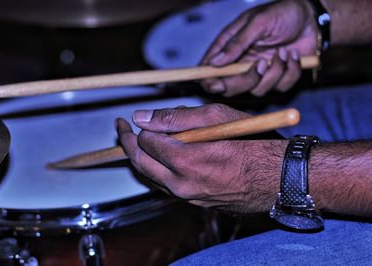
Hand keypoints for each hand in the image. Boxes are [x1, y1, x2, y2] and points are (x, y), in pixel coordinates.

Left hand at [116, 104, 286, 213]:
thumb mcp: (217, 117)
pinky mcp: (196, 203)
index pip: (146, 142)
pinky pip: (167, 187)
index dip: (140, 128)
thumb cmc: (254, 143)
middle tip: (122, 129)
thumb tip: (143, 117)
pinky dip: (158, 171)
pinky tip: (161, 159)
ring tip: (138, 142)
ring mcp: (189, 197)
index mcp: (186, 160)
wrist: (279, 178)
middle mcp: (183, 184)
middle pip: (140, 163)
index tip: (138, 119)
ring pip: (151, 177)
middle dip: (127, 143)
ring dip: (141, 158)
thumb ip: (176, 117)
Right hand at [201, 0, 317, 96]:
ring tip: (283, 52)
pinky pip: (280, 87)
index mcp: (229, 47)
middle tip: (260, 64)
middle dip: (246, 81)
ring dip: (274, 73)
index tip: (216, 84)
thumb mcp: (258, 23)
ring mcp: (259, 73)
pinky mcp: (277, 78)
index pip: (209, 70)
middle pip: (230, 88)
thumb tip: (214, 62)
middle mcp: (241, 63)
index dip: (209, 81)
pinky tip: (293, 56)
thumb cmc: (283, 13)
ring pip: (257, 90)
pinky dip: (290, 72)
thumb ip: (236, 44)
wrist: (312, 19)